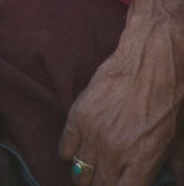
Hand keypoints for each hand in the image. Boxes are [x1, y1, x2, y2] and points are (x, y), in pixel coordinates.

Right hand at [61, 0, 183, 185]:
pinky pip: (65, 148)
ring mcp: (93, 133)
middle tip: (103, 181)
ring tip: (88, 173)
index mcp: (142, 160)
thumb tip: (158, 180)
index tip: (116, 185)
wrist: (151, 63)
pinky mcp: (78, 116)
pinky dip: (69, 154)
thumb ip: (160, 168)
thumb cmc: (166, 101)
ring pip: (79, 171)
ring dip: (83, 175)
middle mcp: (115, 151)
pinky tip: (78, 152)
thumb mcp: (173, 141)